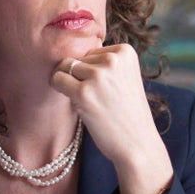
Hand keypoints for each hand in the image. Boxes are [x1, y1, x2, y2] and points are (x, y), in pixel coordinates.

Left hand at [51, 43, 172, 193]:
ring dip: (71, 83)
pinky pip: (57, 80)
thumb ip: (104, 61)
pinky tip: (74, 102)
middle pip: (78, 58)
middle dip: (81, 76)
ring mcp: (98, 75)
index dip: (93, 71)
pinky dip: (59, 89)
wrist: (137, 142)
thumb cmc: (127, 111)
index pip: (92, 50)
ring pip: (65, 67)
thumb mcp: (125, 76)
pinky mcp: (83, 93)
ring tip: (90, 101)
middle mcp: (113, 59)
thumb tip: (69, 54)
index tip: (107, 88)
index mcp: (125, 51)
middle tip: (97, 97)